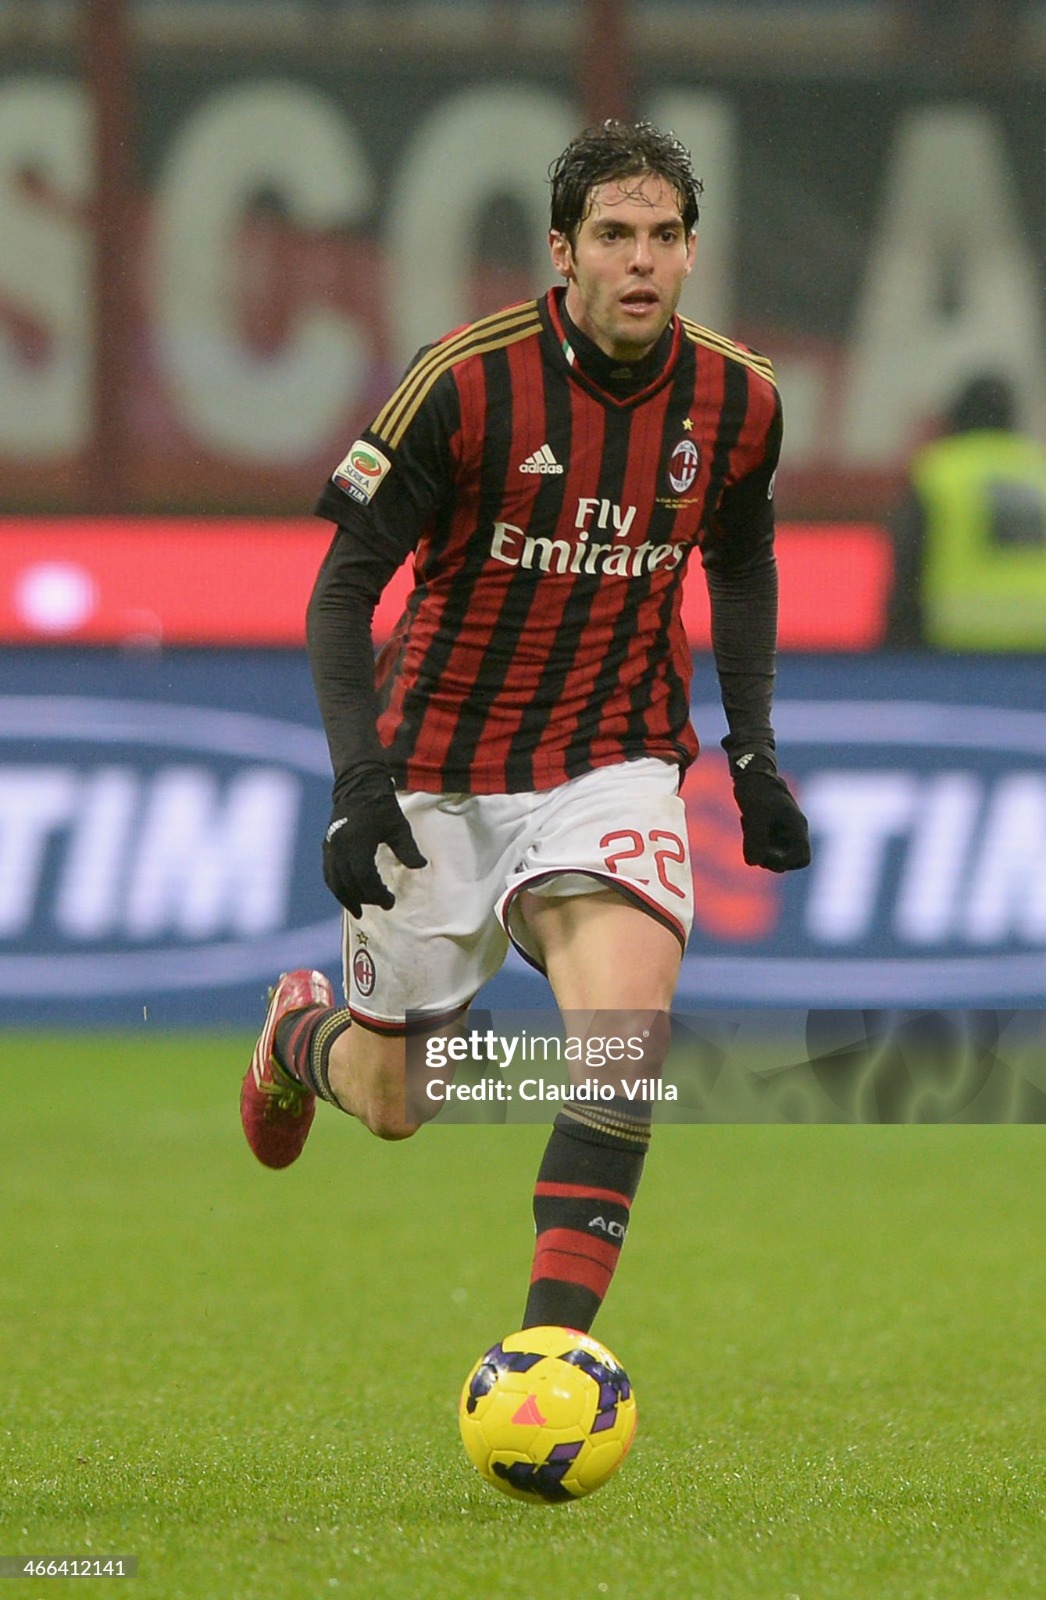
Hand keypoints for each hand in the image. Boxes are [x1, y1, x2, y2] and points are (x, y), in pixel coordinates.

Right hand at [322, 772, 426, 915]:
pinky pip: (329, 873)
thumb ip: (407, 849)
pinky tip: (347, 896)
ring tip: (360, 911)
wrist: (358, 786)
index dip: (376, 893)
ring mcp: (330, 847)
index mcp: (357, 843)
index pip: (364, 877)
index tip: (390, 901)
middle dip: (365, 898)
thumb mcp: (399, 827)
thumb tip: (420, 866)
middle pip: (349, 883)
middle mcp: (340, 847)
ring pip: (335, 881)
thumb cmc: (382, 807)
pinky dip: (337, 887)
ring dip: (347, 898)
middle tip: (383, 904)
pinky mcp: (327, 846)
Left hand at [732, 767, 810, 872]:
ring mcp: (782, 827)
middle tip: (752, 842)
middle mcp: (792, 829)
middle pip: (785, 859)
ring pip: (771, 850)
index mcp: (796, 826)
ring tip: (748, 824)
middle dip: (766, 855)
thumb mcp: (755, 816)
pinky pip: (762, 841)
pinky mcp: (770, 824)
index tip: (767, 854)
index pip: (802, 859)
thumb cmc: (757, 790)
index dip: (786, 863)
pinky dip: (752, 837)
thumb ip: (756, 841)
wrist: (750, 769)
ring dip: (757, 844)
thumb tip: (754, 863)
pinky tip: (746, 820)